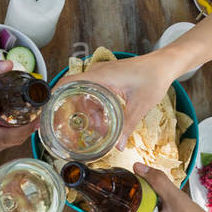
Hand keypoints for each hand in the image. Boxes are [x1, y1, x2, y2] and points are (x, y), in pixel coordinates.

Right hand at [0, 61, 33, 156]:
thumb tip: (9, 65)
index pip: (0, 136)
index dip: (21, 131)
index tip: (35, 119)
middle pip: (7, 143)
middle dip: (24, 130)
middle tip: (36, 114)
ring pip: (5, 147)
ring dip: (19, 135)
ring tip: (27, 118)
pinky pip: (0, 148)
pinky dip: (10, 138)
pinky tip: (14, 126)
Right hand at [56, 50, 175, 149]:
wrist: (166, 64)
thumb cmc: (153, 79)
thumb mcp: (139, 106)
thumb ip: (127, 127)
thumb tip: (118, 147)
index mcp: (101, 76)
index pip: (68, 82)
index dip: (54, 94)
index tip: (45, 110)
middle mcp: (98, 73)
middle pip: (73, 90)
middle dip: (68, 109)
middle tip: (64, 127)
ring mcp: (104, 74)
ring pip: (85, 93)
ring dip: (87, 111)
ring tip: (92, 130)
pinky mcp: (110, 78)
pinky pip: (95, 92)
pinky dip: (96, 106)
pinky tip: (102, 121)